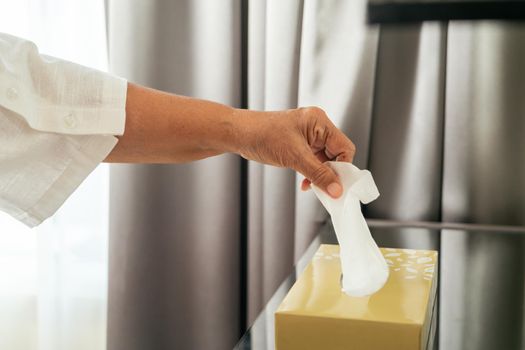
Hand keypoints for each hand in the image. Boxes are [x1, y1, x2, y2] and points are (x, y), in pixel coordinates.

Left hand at [235, 107, 355, 197]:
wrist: (240, 134)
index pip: (344, 147)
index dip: (343, 167)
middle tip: (326, 188)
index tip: (338, 185)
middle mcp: (316, 127)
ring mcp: (308, 136)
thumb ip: (318, 174)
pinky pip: (313, 161)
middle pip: (336, 154)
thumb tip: (336, 189)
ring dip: (320, 175)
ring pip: (324, 160)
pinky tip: (305, 182)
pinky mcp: (299, 145)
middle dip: (330, 172)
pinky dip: (311, 173)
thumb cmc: (263, 135)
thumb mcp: (294, 157)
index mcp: (319, 122)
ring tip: (312, 185)